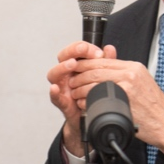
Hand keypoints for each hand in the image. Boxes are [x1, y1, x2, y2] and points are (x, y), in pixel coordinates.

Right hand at [47, 41, 105, 156]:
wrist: (92, 117)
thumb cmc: (94, 94)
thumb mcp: (103, 76)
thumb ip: (106, 62)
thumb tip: (109, 49)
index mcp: (76, 66)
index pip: (75, 50)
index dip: (84, 47)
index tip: (98, 52)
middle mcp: (67, 74)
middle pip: (62, 57)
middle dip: (72, 51)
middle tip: (83, 50)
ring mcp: (62, 88)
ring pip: (54, 74)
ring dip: (62, 67)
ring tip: (71, 64)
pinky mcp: (62, 102)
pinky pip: (55, 97)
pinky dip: (54, 92)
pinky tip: (55, 88)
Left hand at [67, 52, 163, 163]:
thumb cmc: (154, 109)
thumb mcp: (141, 85)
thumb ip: (124, 77)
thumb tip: (107, 72)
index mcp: (134, 67)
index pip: (103, 60)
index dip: (85, 64)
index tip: (76, 69)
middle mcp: (131, 72)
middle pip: (96, 68)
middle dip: (78, 75)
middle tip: (71, 82)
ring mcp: (127, 84)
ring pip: (94, 79)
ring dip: (79, 87)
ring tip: (75, 94)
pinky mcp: (124, 98)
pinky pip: (98, 95)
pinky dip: (85, 99)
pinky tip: (82, 104)